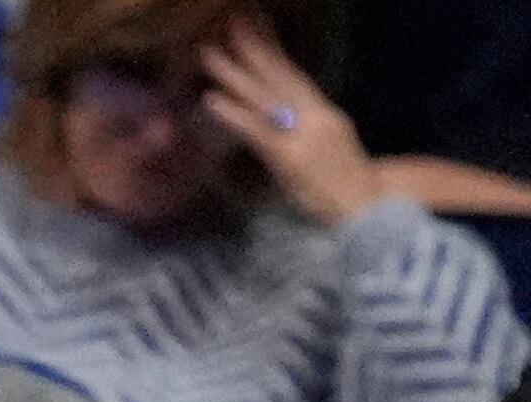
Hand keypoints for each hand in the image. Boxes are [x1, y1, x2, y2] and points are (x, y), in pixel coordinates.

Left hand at [201, 20, 384, 226]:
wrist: (367, 209)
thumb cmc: (342, 183)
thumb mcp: (327, 144)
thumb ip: (304, 123)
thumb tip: (281, 106)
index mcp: (322, 112)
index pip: (294, 72)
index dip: (272, 47)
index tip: (255, 23)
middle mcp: (314, 115)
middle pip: (278, 75)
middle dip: (253, 46)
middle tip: (231, 19)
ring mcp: (301, 134)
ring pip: (263, 96)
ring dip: (233, 72)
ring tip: (208, 50)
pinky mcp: (288, 157)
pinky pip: (256, 131)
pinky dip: (232, 113)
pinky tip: (210, 99)